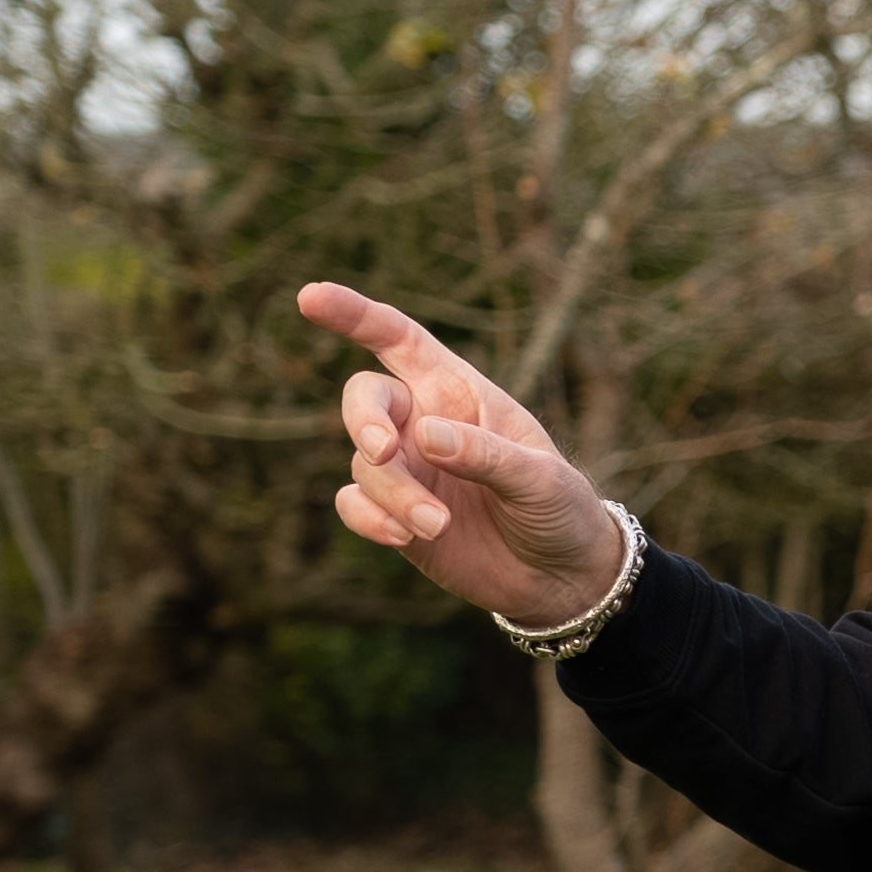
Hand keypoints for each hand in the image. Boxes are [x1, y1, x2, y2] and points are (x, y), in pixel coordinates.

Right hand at [298, 282, 622, 626]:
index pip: (399, 340)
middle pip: (365, 399)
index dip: (355, 315)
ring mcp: (407, 469)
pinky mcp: (394, 514)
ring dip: (394, 494)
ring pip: (365, 464)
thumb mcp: (539, 477)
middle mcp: (423, 422)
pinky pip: (355, 504)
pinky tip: (405, 538)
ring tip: (439, 526)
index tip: (310, 297)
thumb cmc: (560, 508)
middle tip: (384, 452)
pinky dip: (370, 519)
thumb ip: (484, 454)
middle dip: (365, 420)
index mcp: (458, 391)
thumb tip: (421, 436)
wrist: (561, 574)